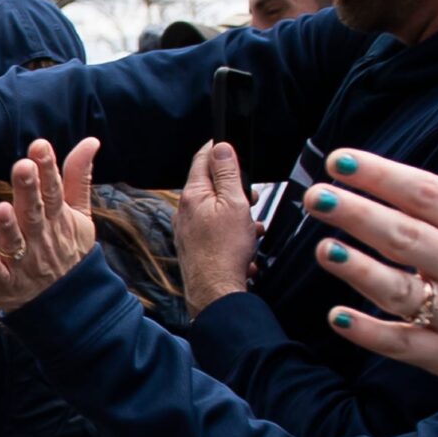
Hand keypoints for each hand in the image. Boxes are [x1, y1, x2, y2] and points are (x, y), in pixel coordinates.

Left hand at [0, 138, 100, 311]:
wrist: (68, 302)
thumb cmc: (68, 248)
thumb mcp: (79, 215)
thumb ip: (77, 177)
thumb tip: (91, 140)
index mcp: (58, 218)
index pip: (53, 190)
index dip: (47, 168)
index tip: (39, 146)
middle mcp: (41, 238)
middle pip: (34, 212)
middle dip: (28, 189)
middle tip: (22, 167)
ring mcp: (25, 262)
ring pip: (15, 242)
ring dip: (8, 227)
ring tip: (1, 208)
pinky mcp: (9, 284)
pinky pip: (1, 275)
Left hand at [176, 141, 260, 316]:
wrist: (215, 292)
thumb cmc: (225, 251)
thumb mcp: (234, 203)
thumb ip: (227, 174)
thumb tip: (220, 147)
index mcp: (192, 195)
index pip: (201, 159)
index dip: (217, 149)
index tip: (228, 144)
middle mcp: (184, 211)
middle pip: (212, 187)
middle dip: (236, 190)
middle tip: (253, 199)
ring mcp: (187, 231)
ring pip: (218, 213)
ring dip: (239, 217)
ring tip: (253, 229)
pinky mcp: (195, 248)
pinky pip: (217, 234)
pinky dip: (233, 237)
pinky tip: (246, 249)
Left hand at [309, 130, 437, 397]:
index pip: (426, 193)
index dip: (380, 175)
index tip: (338, 161)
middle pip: (405, 235)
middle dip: (356, 213)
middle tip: (315, 196)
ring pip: (399, 289)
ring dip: (357, 269)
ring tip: (322, 250)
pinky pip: (404, 343)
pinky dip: (370, 332)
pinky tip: (338, 316)